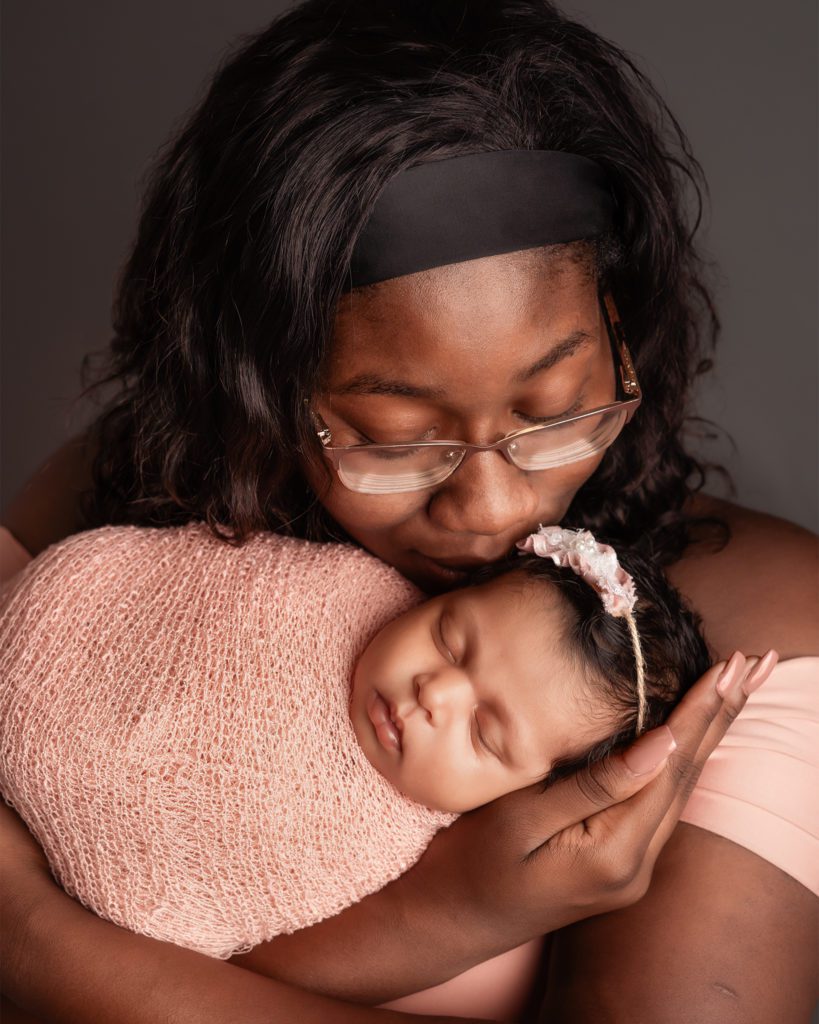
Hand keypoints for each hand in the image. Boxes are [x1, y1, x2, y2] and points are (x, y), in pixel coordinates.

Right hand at [405, 652, 775, 956]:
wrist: (453, 920)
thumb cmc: (474, 864)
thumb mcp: (524, 818)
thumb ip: (596, 784)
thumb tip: (664, 742)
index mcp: (615, 854)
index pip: (672, 769)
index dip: (701, 712)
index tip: (730, 664)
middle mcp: (636, 866)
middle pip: (689, 777)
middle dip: (723, 715)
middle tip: (757, 663)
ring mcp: (631, 870)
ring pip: (680, 789)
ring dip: (709, 734)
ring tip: (737, 688)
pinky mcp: (618, 864)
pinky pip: (659, 801)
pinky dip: (682, 759)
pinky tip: (693, 735)